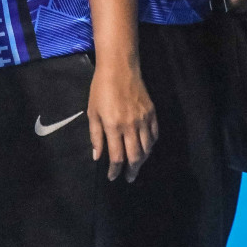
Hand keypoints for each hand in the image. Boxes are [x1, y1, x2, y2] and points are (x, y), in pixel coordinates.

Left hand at [87, 61, 157, 182]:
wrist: (119, 68)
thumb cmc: (101, 89)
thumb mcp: (92, 112)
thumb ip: (95, 136)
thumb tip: (98, 157)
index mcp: (113, 126)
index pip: (117, 157)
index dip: (115, 170)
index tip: (112, 177)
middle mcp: (130, 126)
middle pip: (135, 157)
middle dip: (131, 171)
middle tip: (128, 178)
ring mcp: (143, 120)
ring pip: (147, 148)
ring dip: (142, 160)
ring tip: (136, 166)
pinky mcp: (152, 113)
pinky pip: (155, 135)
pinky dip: (151, 145)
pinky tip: (146, 149)